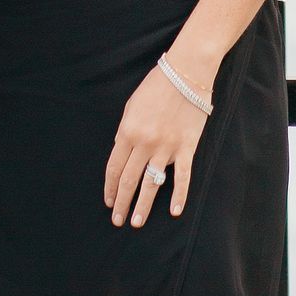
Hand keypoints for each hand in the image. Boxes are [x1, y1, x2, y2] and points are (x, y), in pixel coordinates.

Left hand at [105, 63, 211, 227]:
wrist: (187, 73)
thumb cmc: (156, 86)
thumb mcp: (131, 107)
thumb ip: (125, 132)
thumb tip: (122, 153)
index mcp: (128, 132)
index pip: (114, 168)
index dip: (110, 188)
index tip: (109, 202)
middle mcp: (145, 143)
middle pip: (129, 180)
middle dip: (122, 203)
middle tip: (118, 221)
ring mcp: (166, 147)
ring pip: (151, 183)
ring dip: (143, 205)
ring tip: (137, 222)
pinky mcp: (186, 148)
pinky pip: (182, 177)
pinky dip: (178, 196)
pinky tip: (173, 211)